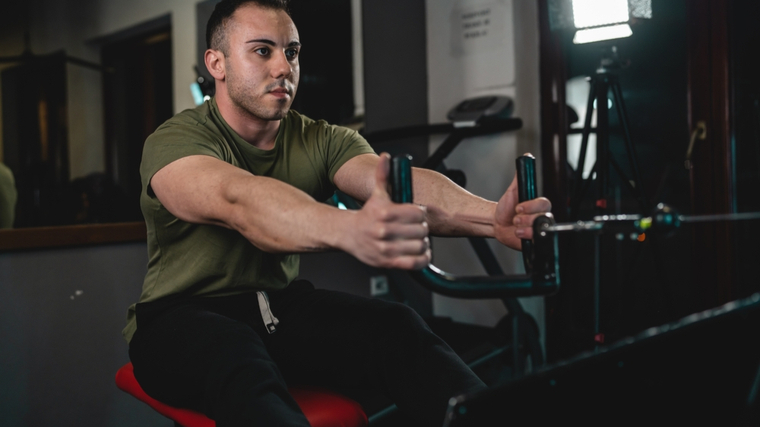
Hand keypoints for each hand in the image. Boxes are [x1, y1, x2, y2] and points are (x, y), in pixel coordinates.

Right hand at [344, 153, 430, 268]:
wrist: (349, 235)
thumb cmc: (367, 215)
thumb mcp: (376, 194)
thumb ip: (383, 175)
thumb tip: (386, 157)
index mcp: (385, 213)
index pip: (418, 212)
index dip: (421, 213)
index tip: (417, 214)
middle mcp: (385, 231)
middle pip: (421, 230)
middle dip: (422, 228)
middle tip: (417, 227)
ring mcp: (386, 248)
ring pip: (419, 246)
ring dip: (423, 243)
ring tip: (417, 239)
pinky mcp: (388, 262)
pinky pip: (414, 263)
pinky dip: (422, 258)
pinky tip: (420, 252)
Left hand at [493, 173, 552, 250]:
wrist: (497, 223)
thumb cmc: (506, 207)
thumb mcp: (512, 190)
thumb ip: (520, 177)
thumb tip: (526, 157)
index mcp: (539, 205)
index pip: (543, 204)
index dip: (531, 206)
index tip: (518, 207)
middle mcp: (541, 217)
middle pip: (542, 218)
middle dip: (526, 218)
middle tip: (515, 218)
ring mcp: (538, 230)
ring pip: (538, 230)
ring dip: (523, 228)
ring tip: (515, 226)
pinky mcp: (534, 240)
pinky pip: (535, 241)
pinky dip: (525, 237)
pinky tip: (518, 233)